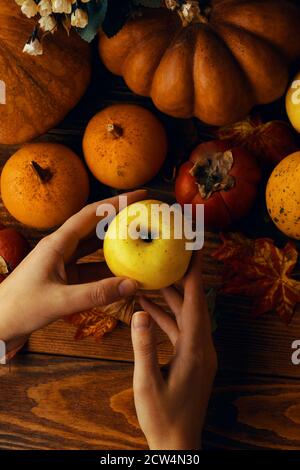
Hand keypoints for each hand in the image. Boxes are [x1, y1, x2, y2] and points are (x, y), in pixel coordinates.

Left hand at [0, 190, 145, 343]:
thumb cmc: (20, 307)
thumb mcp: (60, 301)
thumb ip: (97, 294)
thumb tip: (132, 284)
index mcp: (57, 243)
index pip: (91, 214)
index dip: (116, 202)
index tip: (139, 195)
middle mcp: (61, 247)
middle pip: (95, 226)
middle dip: (119, 218)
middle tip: (144, 213)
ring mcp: (62, 262)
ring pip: (94, 246)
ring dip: (115, 242)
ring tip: (138, 238)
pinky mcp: (63, 276)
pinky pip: (91, 267)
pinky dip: (107, 268)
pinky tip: (123, 271)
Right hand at [131, 251, 216, 449]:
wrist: (177, 445)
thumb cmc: (162, 417)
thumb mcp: (147, 383)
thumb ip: (142, 347)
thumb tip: (138, 313)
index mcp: (195, 349)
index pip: (197, 302)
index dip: (195, 273)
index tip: (194, 248)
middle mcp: (201, 346)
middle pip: (194, 303)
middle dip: (183, 277)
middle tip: (172, 253)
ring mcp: (197, 352)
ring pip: (185, 315)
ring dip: (170, 296)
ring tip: (153, 274)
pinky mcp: (190, 358)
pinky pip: (178, 329)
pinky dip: (165, 316)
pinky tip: (147, 306)